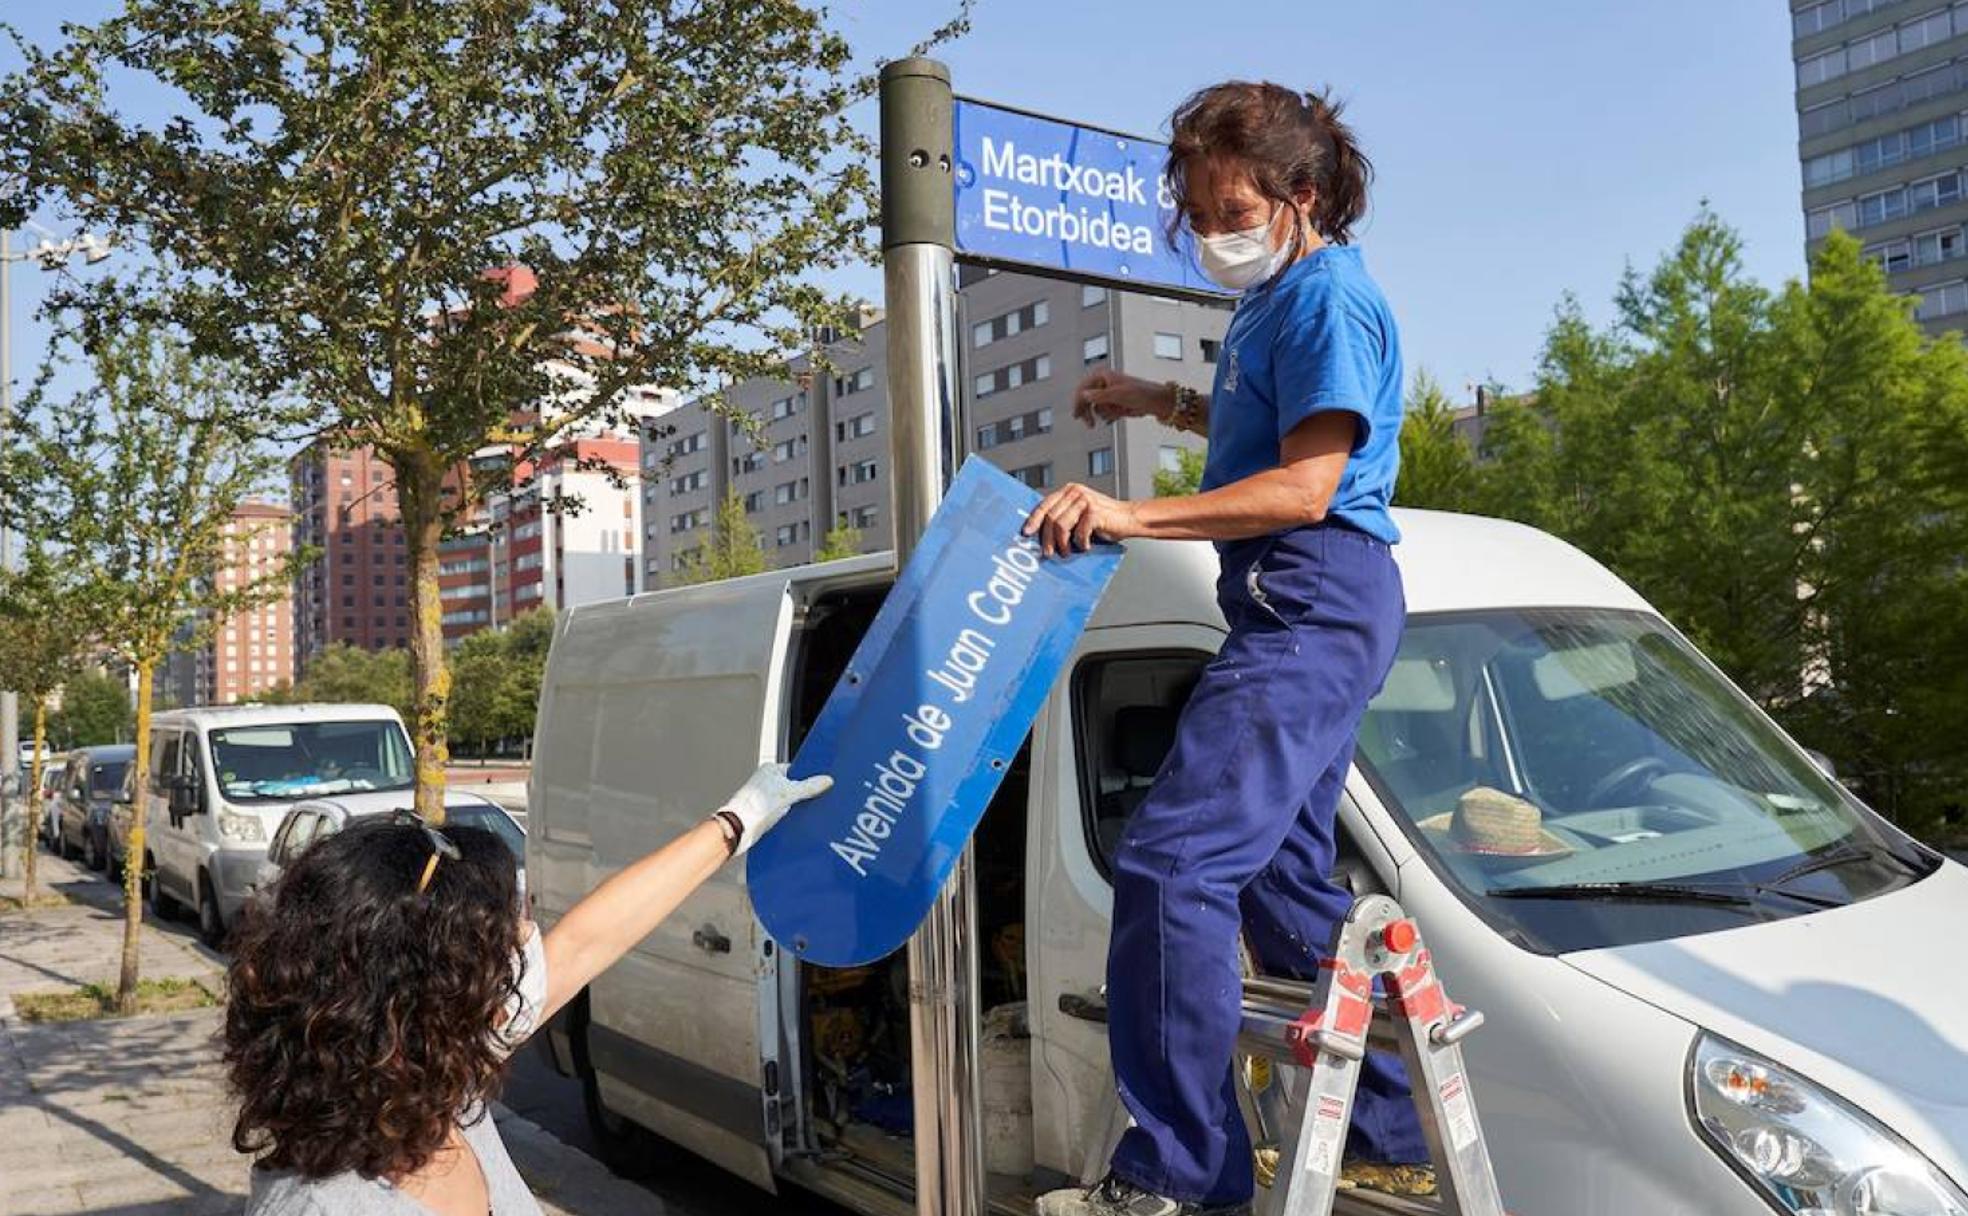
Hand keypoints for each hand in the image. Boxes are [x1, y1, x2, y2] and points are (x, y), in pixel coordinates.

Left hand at [720, 762, 833, 854]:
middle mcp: (766, 782)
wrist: (739, 829)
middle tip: (811, 798)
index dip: (809, 776)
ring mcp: (765, 798)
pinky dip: (788, 816)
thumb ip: (810, 786)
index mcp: (770, 770)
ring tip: (798, 811)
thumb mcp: (789, 793)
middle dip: (803, 794)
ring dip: (795, 807)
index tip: (821, 782)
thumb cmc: (754, 806)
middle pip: (794, 786)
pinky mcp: (765, 813)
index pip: (796, 769)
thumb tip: (825, 780)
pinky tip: (792, 820)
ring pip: (789, 801)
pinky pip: (783, 813)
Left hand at [1022, 482, 1140, 556]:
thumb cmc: (1104, 520)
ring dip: (1062, 544)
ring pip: (1061, 525)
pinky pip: (1079, 532)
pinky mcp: (1094, 511)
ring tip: (1066, 552)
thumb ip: (1064, 517)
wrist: (1129, 518)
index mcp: (1068, 491)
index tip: (1026, 533)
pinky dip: (1081, 543)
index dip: (1033, 519)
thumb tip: (1042, 536)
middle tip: (1048, 553)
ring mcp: (1085, 500)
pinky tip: (1086, 546)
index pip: (1044, 504)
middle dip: (1046, 539)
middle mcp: (1075, 492)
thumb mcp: (1079, 514)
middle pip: (1050, 517)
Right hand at [1071, 369, 1172, 426]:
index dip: (1077, 402)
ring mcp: (1108, 395)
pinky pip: (1104, 413)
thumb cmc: (1139, 393)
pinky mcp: (1114, 404)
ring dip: (1104, 414)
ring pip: (1096, 409)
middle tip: (1090, 426)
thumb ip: (1100, 395)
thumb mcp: (1118, 394)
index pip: (1083, 388)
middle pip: (1086, 400)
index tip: (1076, 416)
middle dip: (1088, 413)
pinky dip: (1109, 417)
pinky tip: (1120, 415)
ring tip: (1117, 414)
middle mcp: (1103, 384)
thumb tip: (1084, 395)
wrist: (1155, 401)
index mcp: (1102, 376)